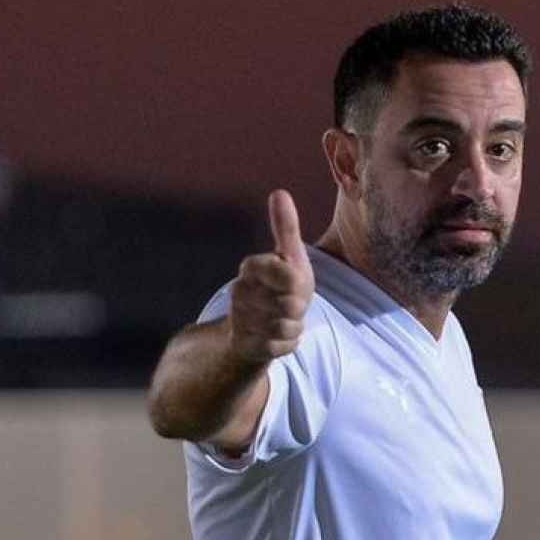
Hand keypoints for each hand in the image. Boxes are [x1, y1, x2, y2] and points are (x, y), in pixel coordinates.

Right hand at [227, 189, 312, 364]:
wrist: (258, 325)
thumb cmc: (282, 285)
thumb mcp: (290, 256)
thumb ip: (286, 228)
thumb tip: (279, 192)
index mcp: (251, 266)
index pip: (287, 276)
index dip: (298, 283)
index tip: (292, 281)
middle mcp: (239, 291)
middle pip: (291, 305)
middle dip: (299, 306)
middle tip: (289, 302)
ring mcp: (240, 318)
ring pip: (286, 327)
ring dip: (294, 326)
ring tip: (283, 319)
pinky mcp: (245, 344)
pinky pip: (283, 347)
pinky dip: (288, 343)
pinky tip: (277, 336)